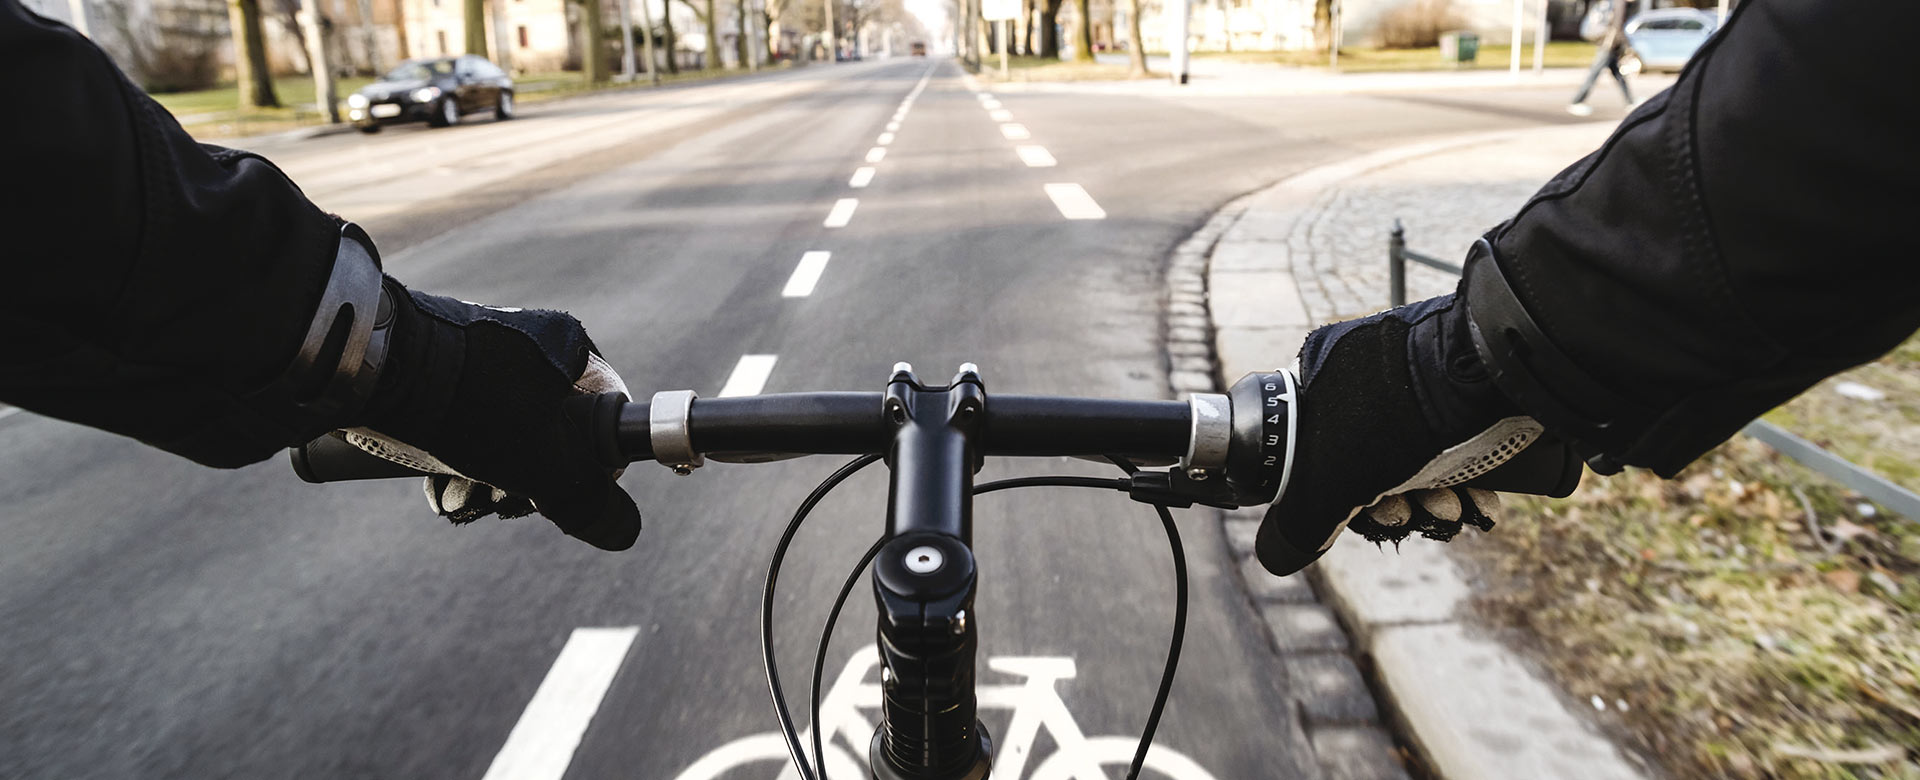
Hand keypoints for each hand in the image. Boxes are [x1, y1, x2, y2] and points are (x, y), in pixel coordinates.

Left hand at [348, 280, 641, 550]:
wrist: (366, 371)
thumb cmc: (467, 407)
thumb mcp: (543, 464)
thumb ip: (589, 502)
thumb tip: (623, 532)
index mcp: (570, 351)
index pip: (611, 418)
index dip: (595, 468)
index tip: (566, 495)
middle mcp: (531, 349)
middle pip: (553, 440)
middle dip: (524, 487)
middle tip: (500, 500)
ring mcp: (482, 362)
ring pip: (505, 444)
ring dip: (485, 485)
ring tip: (457, 496)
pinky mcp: (440, 380)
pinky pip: (465, 434)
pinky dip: (455, 466)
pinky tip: (436, 485)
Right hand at [1255, 294, 1533, 574]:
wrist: (1487, 370)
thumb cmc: (1396, 419)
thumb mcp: (1330, 484)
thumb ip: (1299, 526)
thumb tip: (1274, 557)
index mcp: (1317, 382)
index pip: (1312, 456)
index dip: (1338, 502)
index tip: (1367, 521)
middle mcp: (1362, 373)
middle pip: (1369, 463)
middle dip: (1396, 507)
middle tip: (1413, 519)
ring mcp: (1415, 375)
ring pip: (1417, 457)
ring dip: (1435, 501)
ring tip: (1455, 513)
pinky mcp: (1463, 386)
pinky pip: (1457, 441)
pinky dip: (1466, 479)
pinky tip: (1481, 502)